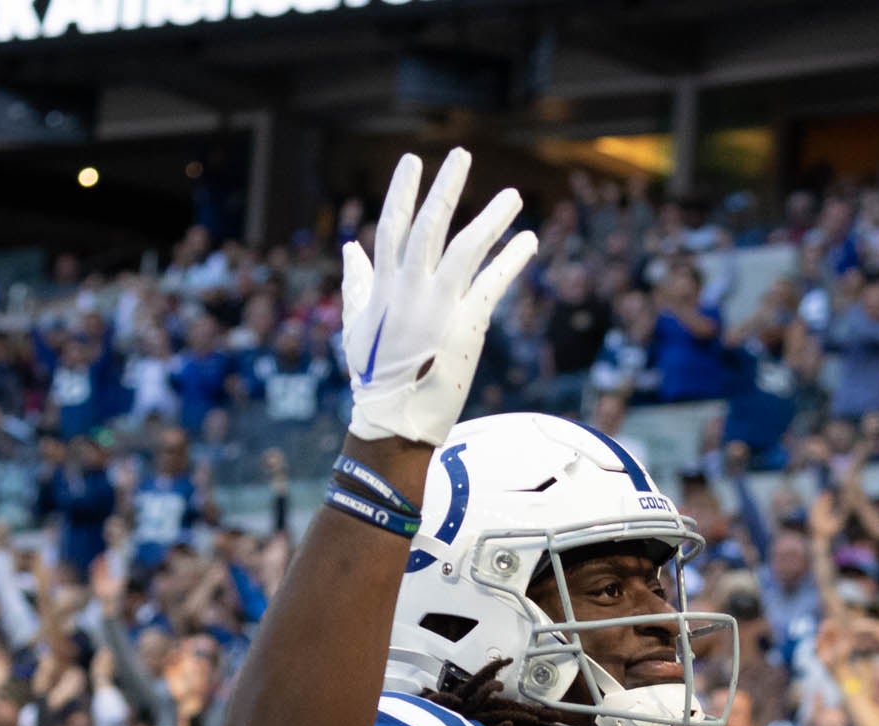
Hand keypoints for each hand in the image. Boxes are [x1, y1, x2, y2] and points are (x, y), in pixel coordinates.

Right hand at [341, 148, 537, 445]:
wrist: (393, 418)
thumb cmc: (373, 374)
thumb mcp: (356, 324)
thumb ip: (356, 282)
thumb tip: (349, 248)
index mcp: (383, 286)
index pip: (391, 226)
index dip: (402, 191)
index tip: (413, 160)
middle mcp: (409, 289)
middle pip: (428, 226)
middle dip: (446, 188)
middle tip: (462, 154)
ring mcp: (438, 306)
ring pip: (465, 249)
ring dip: (491, 219)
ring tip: (514, 195)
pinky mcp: (465, 326)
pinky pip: (493, 285)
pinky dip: (512, 261)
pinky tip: (530, 240)